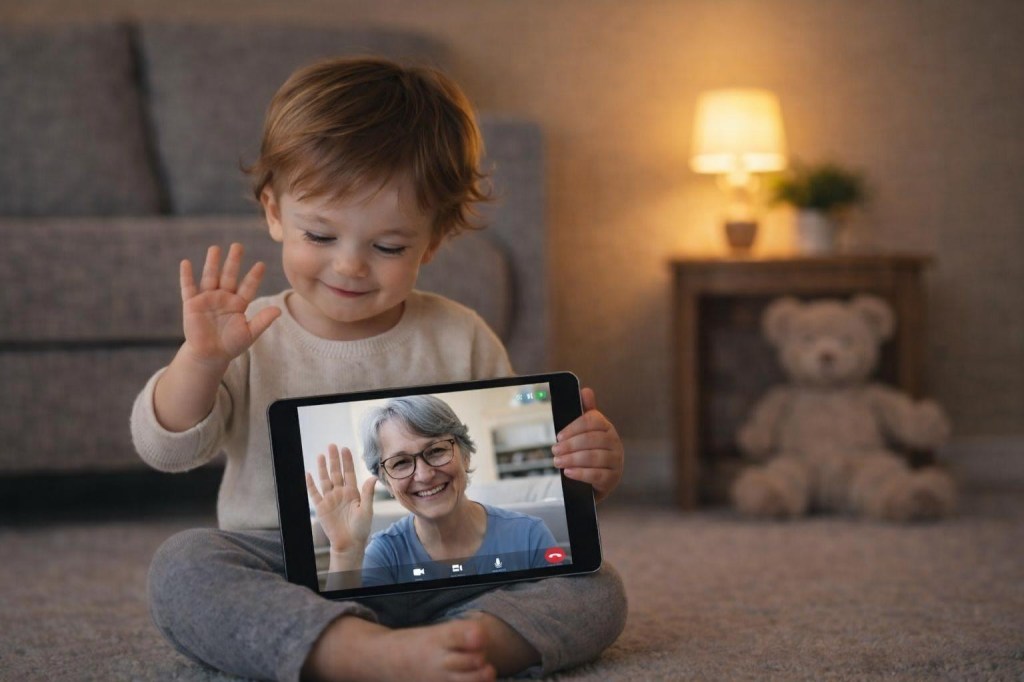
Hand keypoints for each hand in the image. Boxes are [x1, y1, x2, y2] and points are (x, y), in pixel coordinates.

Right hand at [180, 243, 279, 365]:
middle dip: (233, 261)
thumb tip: (279, 310)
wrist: (210, 355)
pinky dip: (186, 276)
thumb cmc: (231, 344)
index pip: (248, 286)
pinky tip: (186, 263)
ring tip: (215, 248)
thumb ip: (262, 321)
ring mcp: (207, 299)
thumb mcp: (250, 333)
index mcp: (238, 303)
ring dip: (212, 263)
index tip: (261, 265)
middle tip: (238, 246)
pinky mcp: (192, 305)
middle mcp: (223, 297)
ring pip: (210, 277)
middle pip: (229, 276)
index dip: (254, 277)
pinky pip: (188, 288)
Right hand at [305, 444, 377, 555]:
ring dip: (323, 468)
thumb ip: (368, 493)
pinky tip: (309, 474)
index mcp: (353, 492)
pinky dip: (311, 484)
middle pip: (336, 473)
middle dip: (334, 459)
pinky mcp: (321, 508)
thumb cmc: (361, 528)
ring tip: (321, 455)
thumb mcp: (367, 510)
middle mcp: (341, 493)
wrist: (349, 544)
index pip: (349, 473)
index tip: (345, 448)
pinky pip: (315, 494)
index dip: (347, 461)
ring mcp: (330, 499)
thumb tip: (373, 477)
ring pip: (325, 480)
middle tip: (332, 445)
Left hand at [551, 387, 623, 502]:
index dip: (574, 428)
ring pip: (594, 457)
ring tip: (557, 462)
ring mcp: (616, 461)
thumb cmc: (590, 451)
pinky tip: (568, 472)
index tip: (558, 436)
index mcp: (607, 427)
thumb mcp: (587, 432)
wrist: (599, 479)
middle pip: (592, 440)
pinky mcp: (613, 478)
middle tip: (554, 450)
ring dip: (572, 459)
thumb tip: (586, 390)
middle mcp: (614, 442)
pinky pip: (596, 474)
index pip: (592, 421)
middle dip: (570, 445)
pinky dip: (580, 473)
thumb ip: (585, 412)